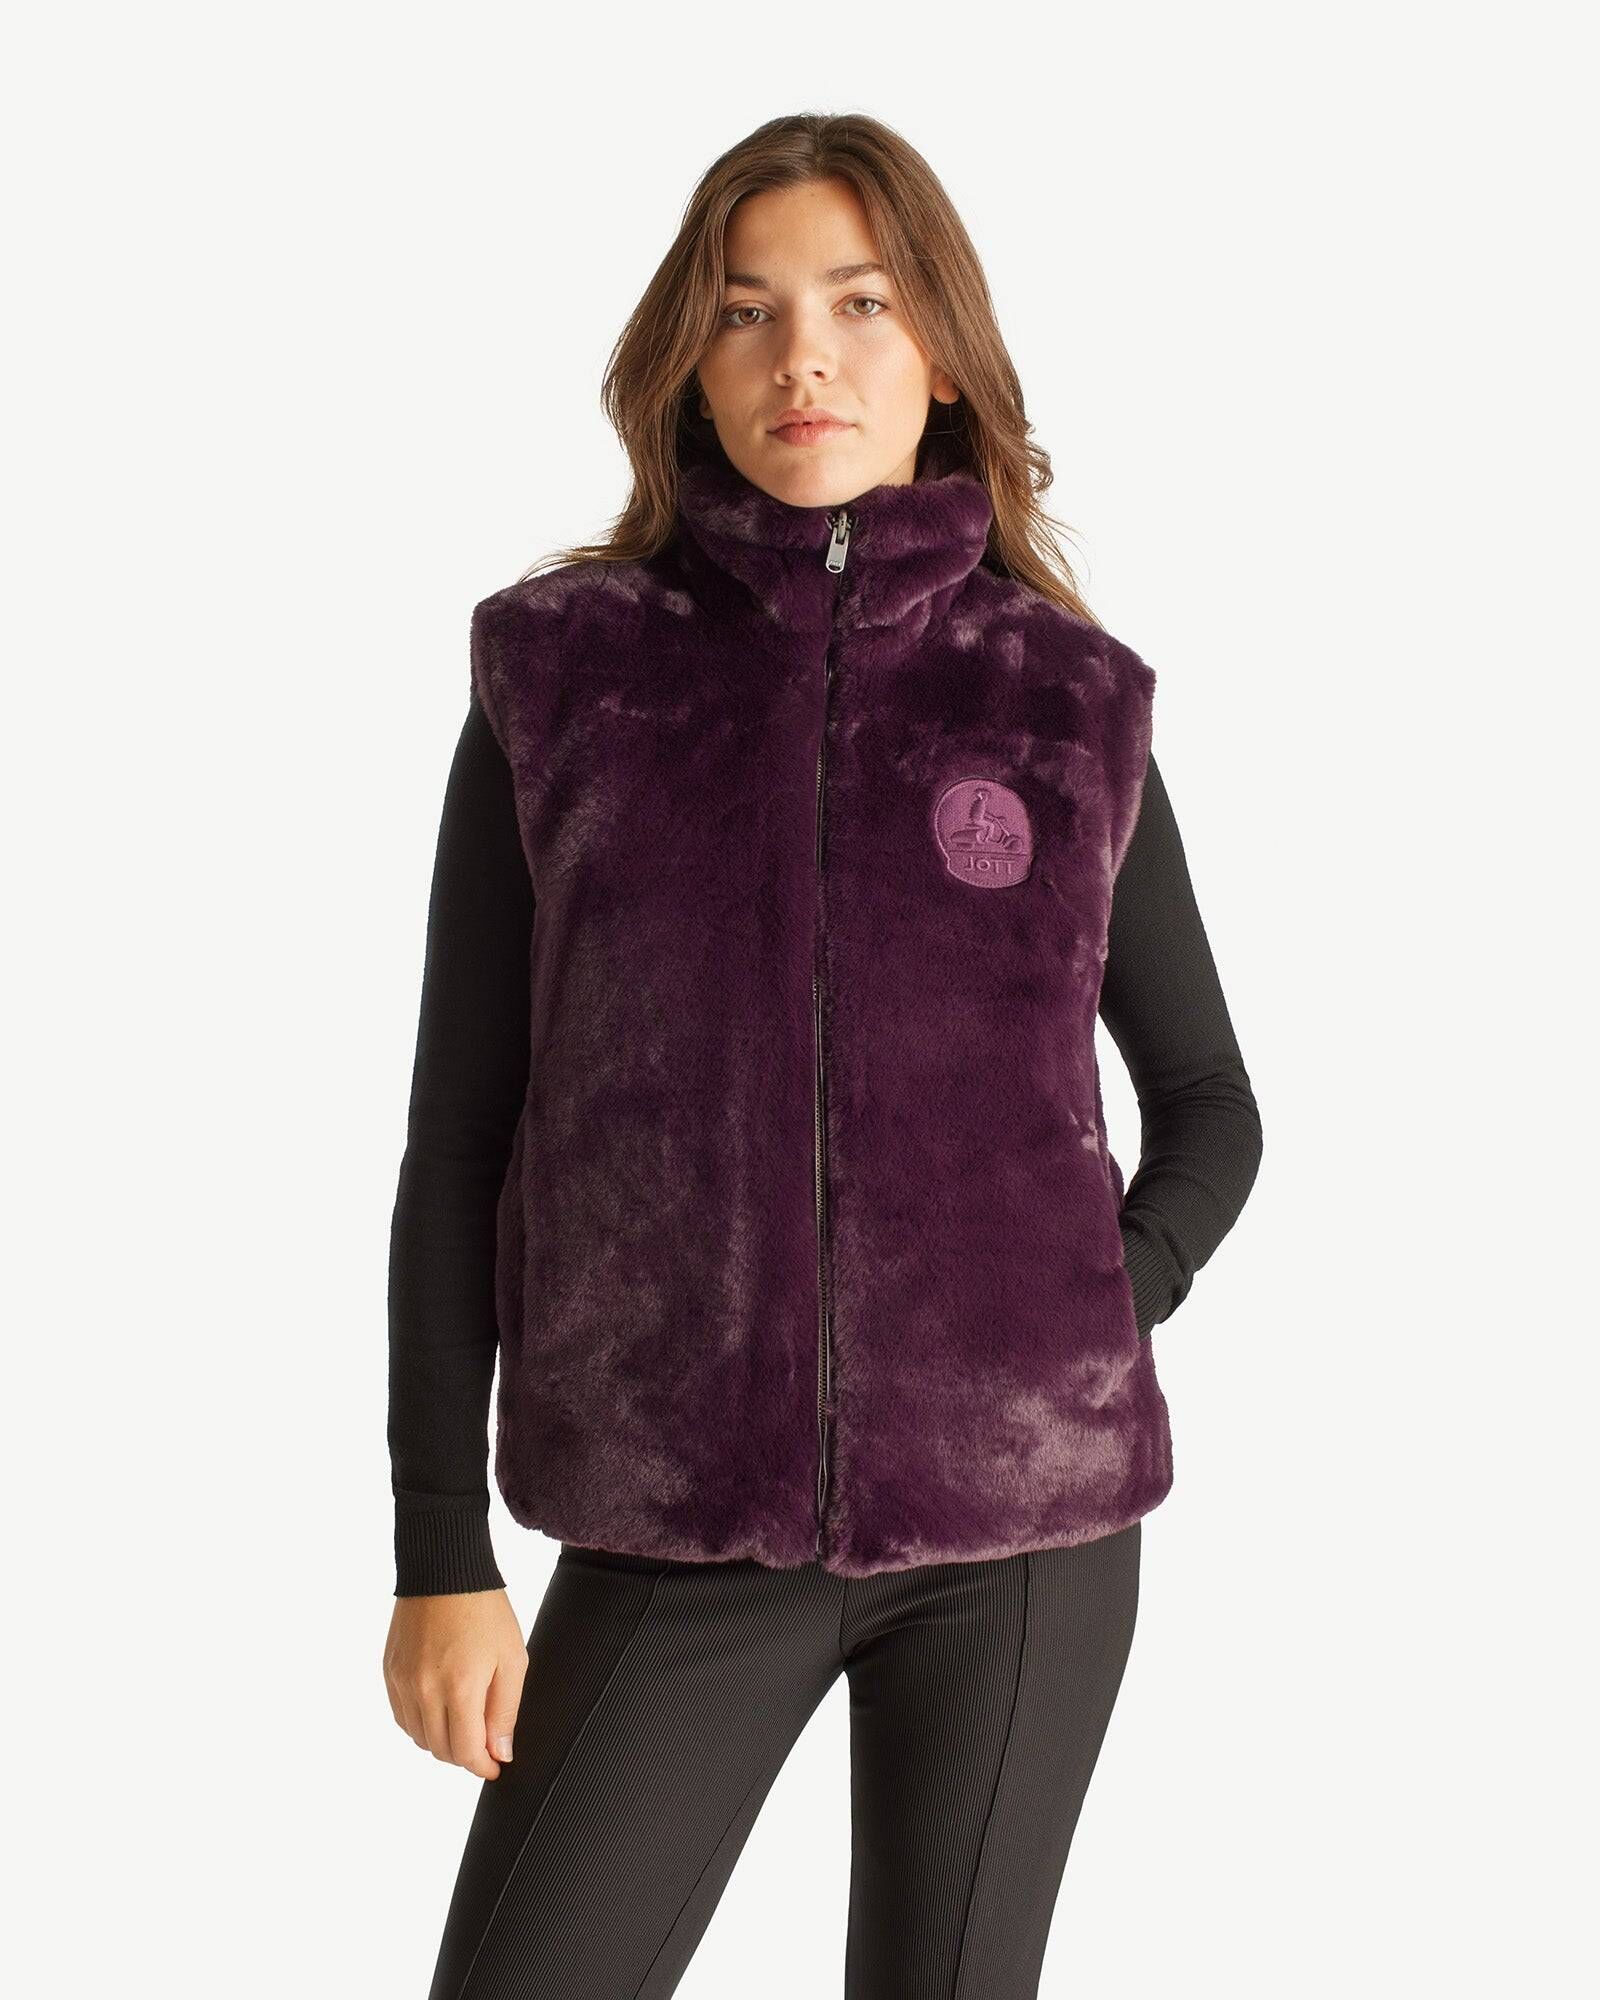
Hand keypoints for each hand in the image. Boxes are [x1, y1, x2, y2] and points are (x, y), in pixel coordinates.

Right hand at [383, 1587, 527, 1779]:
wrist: (445, 1570)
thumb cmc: (485, 1610)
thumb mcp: (512, 1658)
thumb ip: (505, 1711)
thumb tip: (500, 1753)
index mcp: (459, 1688)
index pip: (466, 1752)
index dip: (483, 1766)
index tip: (496, 1766)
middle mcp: (424, 1690)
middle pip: (441, 1750)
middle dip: (465, 1755)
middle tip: (484, 1745)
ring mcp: (402, 1682)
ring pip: (420, 1738)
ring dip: (442, 1741)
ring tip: (464, 1724)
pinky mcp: (389, 1672)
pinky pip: (403, 1717)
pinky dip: (421, 1724)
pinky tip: (439, 1710)